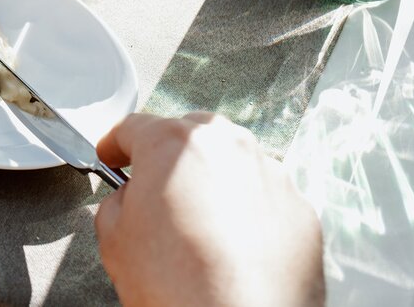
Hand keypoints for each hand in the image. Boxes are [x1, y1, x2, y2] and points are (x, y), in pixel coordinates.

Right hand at [95, 113, 323, 306]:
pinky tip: (230, 247)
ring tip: (196, 229)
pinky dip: (245, 213)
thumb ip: (118, 199)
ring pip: (230, 164)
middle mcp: (229, 147)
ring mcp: (272, 176)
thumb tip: (133, 198)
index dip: (114, 145)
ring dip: (210, 185)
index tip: (112, 157)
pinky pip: (263, 198)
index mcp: (175, 143)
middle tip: (154, 195)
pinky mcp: (301, 211)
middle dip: (169, 160)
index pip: (134, 127)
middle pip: (189, 137)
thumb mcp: (113, 237)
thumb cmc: (179, 286)